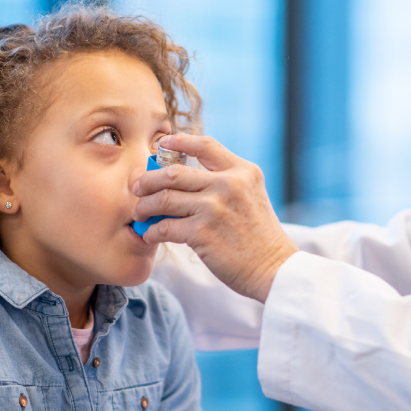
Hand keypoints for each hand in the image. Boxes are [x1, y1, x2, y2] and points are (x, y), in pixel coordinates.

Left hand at [133, 134, 297, 301]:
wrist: (274, 269)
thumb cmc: (260, 237)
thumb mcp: (251, 196)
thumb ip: (226, 182)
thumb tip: (184, 177)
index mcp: (242, 171)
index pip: (205, 145)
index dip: (179, 141)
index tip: (162, 144)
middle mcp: (228, 184)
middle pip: (174, 171)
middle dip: (148, 178)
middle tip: (137, 187)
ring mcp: (214, 207)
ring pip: (163, 198)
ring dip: (144, 205)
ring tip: (139, 212)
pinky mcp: (202, 232)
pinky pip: (164, 226)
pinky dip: (152, 231)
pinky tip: (150, 235)